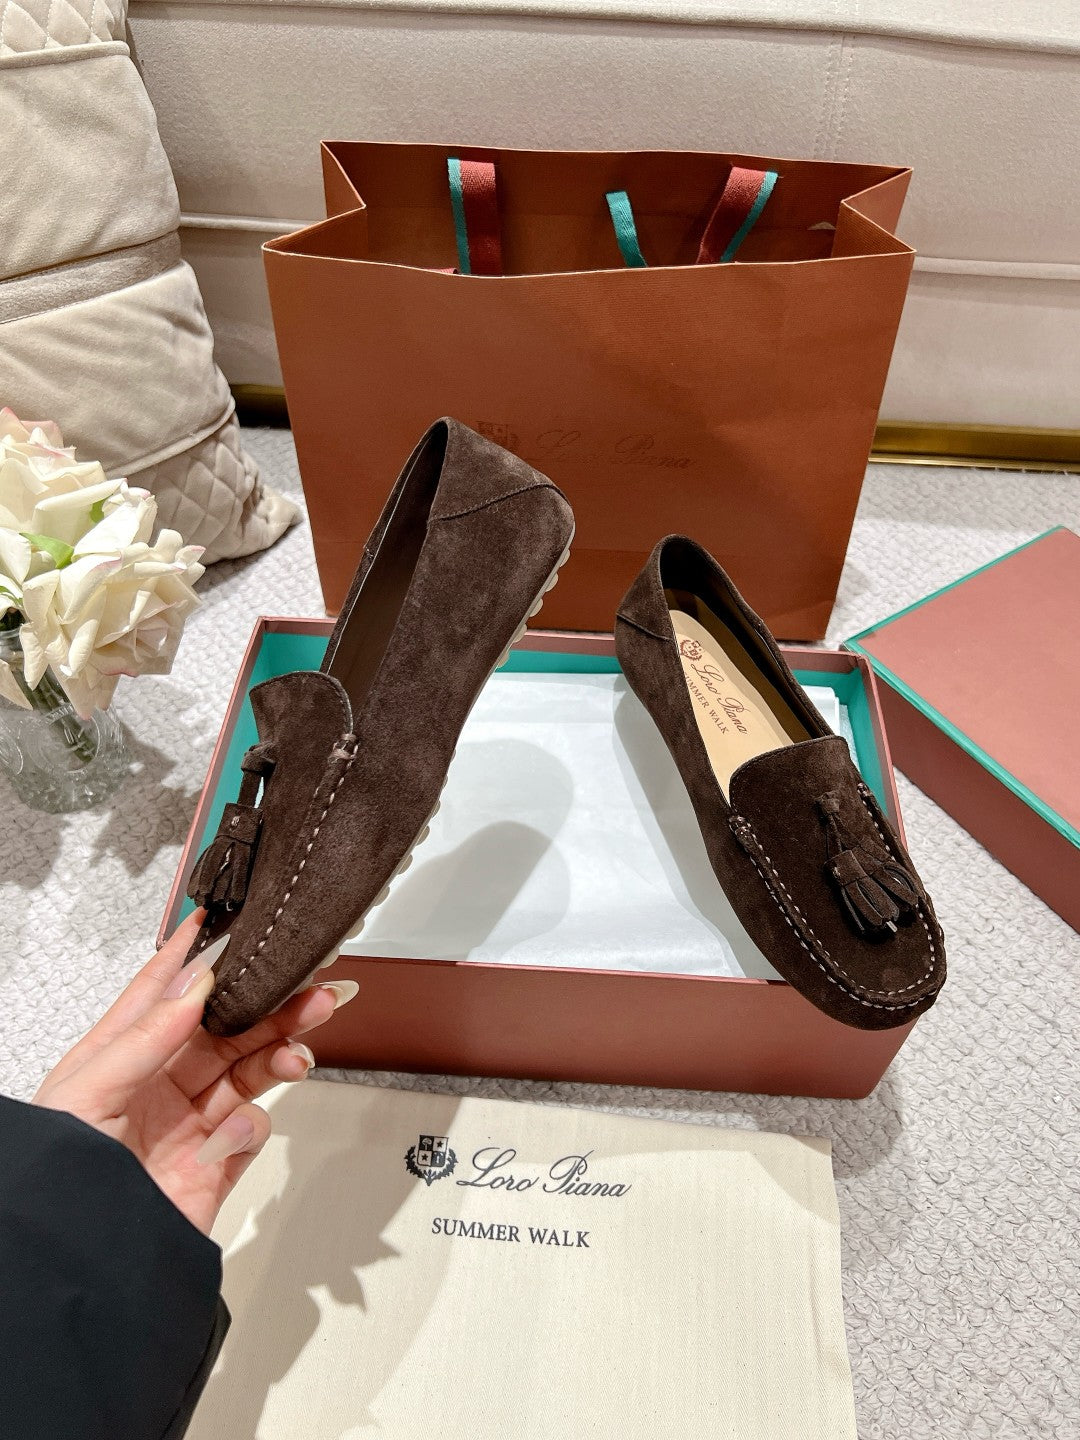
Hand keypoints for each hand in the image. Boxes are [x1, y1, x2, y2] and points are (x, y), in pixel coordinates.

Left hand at [33, 911, 356, 1235]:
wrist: (78, 1272)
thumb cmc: (56, 1180)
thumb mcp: (84, 1096)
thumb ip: (143, 1038)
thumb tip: (194, 983)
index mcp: (118, 1059)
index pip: (158, 992)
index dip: (191, 955)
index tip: (224, 922)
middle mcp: (156, 1086)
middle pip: (225, 1029)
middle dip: (270, 1004)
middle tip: (312, 987)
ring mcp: (187, 1127)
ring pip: (249, 1072)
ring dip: (281, 1051)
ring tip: (302, 1048)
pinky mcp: (213, 1168)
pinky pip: (250, 1132)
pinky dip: (249, 1128)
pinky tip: (228, 1137)